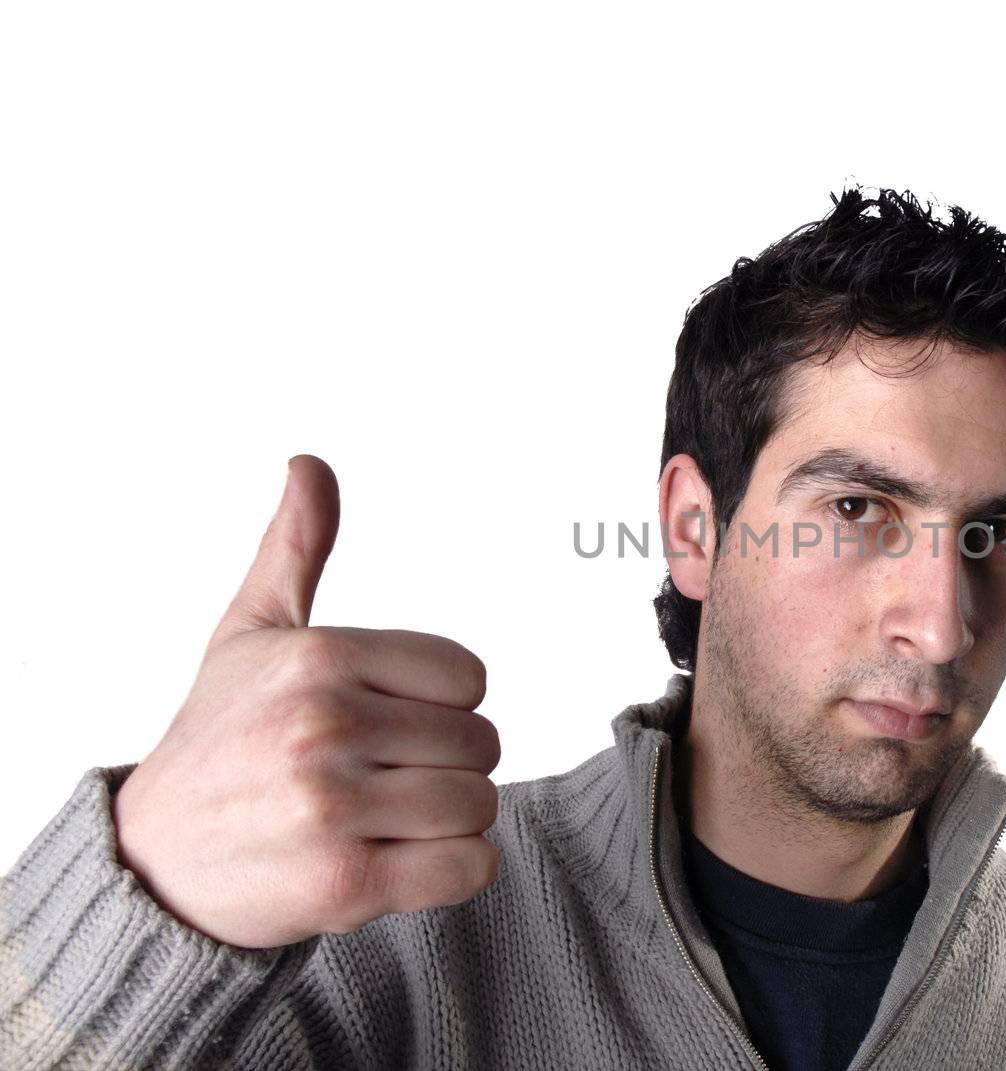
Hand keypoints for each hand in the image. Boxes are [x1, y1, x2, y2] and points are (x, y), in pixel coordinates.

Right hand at [110, 455, 500, 948]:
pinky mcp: (346, 882)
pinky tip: (400, 861)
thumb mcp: (251, 633)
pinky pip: (468, 866)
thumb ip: (296, 549)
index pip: (468, 676)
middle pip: (481, 742)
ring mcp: (333, 807)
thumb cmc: (218, 740)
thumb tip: (309, 465)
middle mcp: (325, 725)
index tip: (389, 722)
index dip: (441, 705)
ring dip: (447, 821)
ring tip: (384, 819)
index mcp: (319, 657)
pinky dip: (452, 870)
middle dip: (444, 765)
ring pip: (479, 804)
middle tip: (381, 778)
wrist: (154, 862)